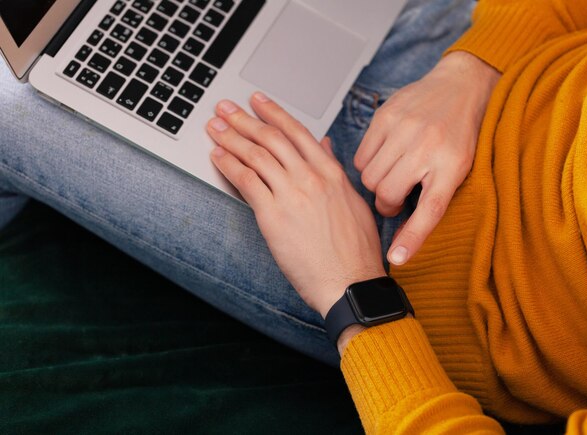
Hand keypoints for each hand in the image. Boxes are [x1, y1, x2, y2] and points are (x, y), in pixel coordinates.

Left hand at [207, 93, 385, 318]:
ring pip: (256, 155)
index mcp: (332, 173)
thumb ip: (334, 171)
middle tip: (225, 108)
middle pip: (271, 138)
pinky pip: (246, 181)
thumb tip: (324, 146)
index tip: (257, 101)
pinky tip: (218, 157)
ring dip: (231, 138)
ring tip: (216, 127)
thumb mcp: (353, 202)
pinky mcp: (273, 216)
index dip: (273, 112)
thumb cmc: (355, 249)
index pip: (297, 132)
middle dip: (244, 119)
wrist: (350, 281)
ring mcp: (292, 195)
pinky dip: (229, 165)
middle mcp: (311, 178)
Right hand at [354, 51, 500, 264]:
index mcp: (452, 167)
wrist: (460, 86)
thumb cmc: (460, 134)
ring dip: (375, 183)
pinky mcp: (385, 117)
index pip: (429, 210)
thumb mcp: (460, 168)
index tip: (397, 258)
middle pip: (387, 194)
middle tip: (395, 197)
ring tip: (391, 173)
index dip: (412, 238)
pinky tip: (383, 156)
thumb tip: (403, 240)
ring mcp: (405, 130)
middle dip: (386, 203)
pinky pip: (360, 156)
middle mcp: (428, 148)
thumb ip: (434, 197)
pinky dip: (366, 163)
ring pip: (369, 178)